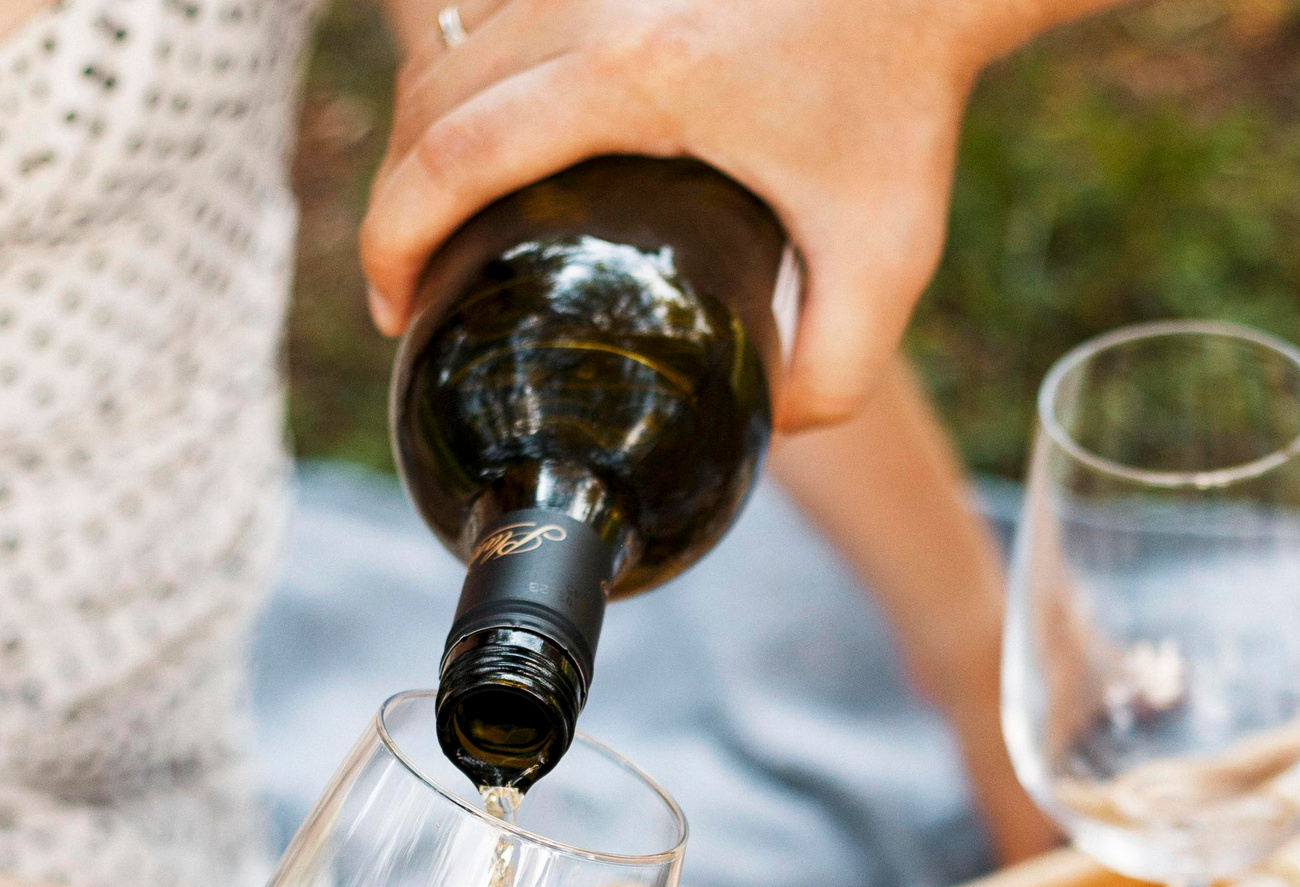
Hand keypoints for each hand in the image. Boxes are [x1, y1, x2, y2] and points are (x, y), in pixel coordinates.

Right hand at [362, 0, 1039, 431]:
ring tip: (438, 234)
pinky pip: (491, 16)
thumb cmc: (907, 103)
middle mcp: (592, 2)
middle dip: (394, 203)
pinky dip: (461, 86)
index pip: (453, 156)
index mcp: (637, 77)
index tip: (394, 313)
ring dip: (419, 142)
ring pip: (449, 45)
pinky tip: (479, 156)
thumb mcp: (890, 260)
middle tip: (412, 296)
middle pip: (428, 98)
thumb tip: (763, 431)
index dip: (393, 240)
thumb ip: (838, 374)